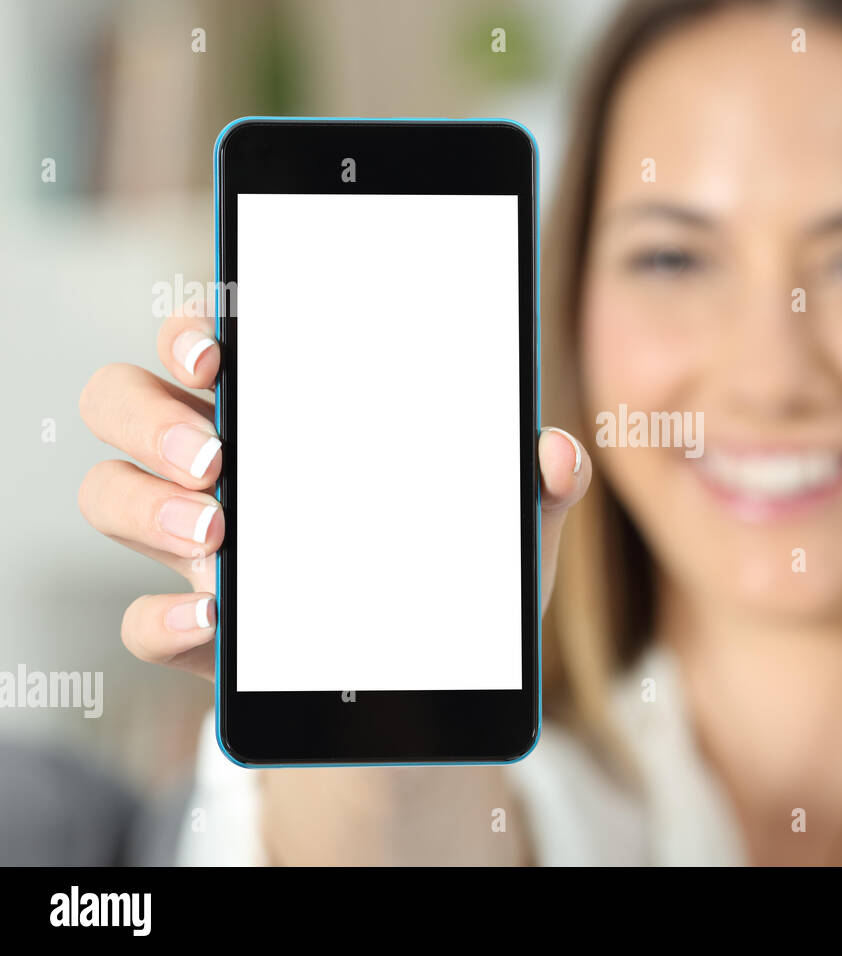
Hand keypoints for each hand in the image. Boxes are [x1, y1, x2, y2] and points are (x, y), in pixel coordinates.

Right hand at [78, 312, 589, 682]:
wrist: (434, 680)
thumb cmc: (458, 574)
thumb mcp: (508, 528)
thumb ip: (539, 485)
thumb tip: (555, 451)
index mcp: (289, 415)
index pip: (209, 342)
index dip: (192, 330)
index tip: (221, 353)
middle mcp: (224, 467)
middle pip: (126, 401)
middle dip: (151, 416)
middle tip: (218, 455)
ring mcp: (200, 548)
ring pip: (108, 495)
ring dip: (145, 507)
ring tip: (222, 533)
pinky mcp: (202, 632)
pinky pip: (142, 620)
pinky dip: (165, 618)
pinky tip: (217, 620)